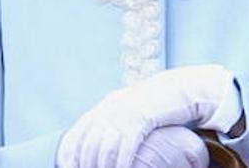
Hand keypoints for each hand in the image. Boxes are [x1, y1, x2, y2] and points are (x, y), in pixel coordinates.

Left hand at [57, 65, 239, 167]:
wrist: (180, 88)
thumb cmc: (158, 106)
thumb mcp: (133, 112)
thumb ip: (117, 124)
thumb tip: (103, 144)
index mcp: (106, 106)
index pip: (78, 132)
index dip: (70, 153)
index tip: (67, 167)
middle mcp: (111, 108)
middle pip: (90, 143)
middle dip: (87, 165)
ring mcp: (125, 112)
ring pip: (105, 147)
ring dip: (102, 167)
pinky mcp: (142, 118)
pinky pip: (126, 145)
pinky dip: (121, 163)